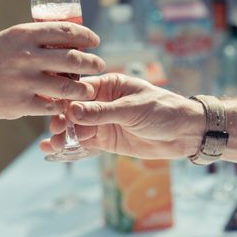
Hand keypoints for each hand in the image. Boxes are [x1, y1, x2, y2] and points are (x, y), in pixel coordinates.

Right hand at [0, 21, 104, 119]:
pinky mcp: (21, 104)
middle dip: (93, 63)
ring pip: (69, 87)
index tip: (95, 41)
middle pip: (75, 60)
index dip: (87, 36)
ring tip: (89, 89)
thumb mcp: (8, 39)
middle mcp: (27, 56)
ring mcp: (25, 82)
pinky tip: (66, 104)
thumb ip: (35, 40)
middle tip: (99, 65)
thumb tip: (67, 42)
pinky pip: (52, 107)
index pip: (67, 32)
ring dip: (84, 89)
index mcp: (24, 35)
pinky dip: (62, 106)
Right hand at [40, 73, 204, 158]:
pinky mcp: (108, 140)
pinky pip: (86, 143)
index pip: (80, 90)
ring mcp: (104, 122)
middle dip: (62, 121)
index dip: (65, 101)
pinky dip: (73, 147)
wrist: (186, 133)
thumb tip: (72, 111)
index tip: (53, 112)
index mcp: (110, 85)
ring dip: (64, 137)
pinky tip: (56, 151)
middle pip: (75, 111)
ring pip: (78, 129)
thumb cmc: (163, 110)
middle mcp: (103, 102)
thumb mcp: (132, 110)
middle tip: (54, 132)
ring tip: (51, 146)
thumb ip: (102, 113)